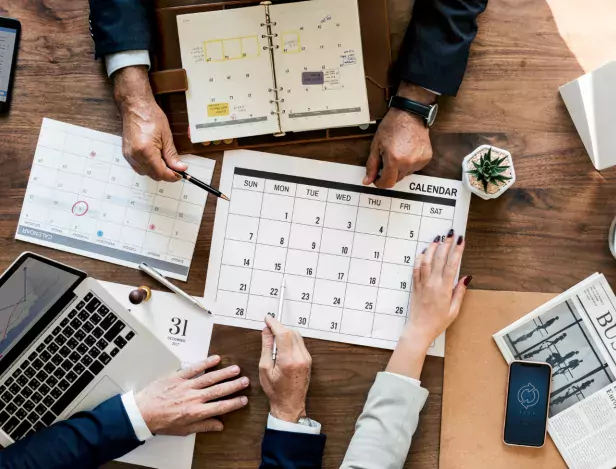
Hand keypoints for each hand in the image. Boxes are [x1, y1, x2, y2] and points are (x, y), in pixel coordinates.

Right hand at [112, 66, 187, 181]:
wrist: (135, 107)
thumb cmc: (150, 116)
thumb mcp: (166, 136)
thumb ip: (172, 155)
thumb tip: (180, 168)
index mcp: (146, 151)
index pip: (161, 172)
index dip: (173, 176)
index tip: (181, 174)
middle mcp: (135, 156)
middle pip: (153, 175)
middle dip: (166, 174)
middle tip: (177, 168)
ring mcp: (129, 156)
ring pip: (146, 173)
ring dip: (157, 171)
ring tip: (166, 162)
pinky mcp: (127, 154)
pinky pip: (139, 168)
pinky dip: (149, 168)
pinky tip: (156, 160)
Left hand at [135, 355, 249, 435]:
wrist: (142, 413)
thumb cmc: (161, 422)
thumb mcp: (183, 430)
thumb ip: (203, 426)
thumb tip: (219, 425)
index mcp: (196, 412)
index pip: (220, 407)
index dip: (234, 403)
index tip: (244, 399)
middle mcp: (194, 398)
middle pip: (219, 390)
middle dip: (234, 385)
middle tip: (245, 381)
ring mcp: (186, 386)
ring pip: (210, 378)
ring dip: (224, 373)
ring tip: (236, 369)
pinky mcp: (178, 377)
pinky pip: (194, 368)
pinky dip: (206, 363)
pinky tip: (216, 359)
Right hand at [259, 316, 311, 422]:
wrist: (290, 404)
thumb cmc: (275, 390)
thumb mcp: (265, 368)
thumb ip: (266, 347)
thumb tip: (266, 331)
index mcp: (288, 360)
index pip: (283, 333)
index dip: (274, 323)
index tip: (268, 318)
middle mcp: (300, 357)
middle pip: (291, 332)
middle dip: (279, 329)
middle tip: (268, 332)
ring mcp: (306, 358)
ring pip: (296, 336)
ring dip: (285, 334)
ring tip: (274, 343)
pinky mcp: (308, 360)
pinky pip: (300, 343)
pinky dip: (291, 340)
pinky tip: (282, 348)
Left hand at [363, 83, 435, 187]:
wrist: (410, 114)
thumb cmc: (392, 126)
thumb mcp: (376, 145)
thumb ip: (372, 165)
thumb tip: (367, 180)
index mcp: (394, 160)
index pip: (387, 183)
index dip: (380, 182)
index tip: (377, 178)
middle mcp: (408, 163)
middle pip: (396, 179)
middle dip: (389, 173)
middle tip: (386, 160)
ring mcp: (419, 161)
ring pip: (406, 174)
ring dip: (400, 168)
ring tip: (398, 153)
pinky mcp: (426, 158)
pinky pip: (415, 168)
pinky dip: (409, 163)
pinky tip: (407, 152)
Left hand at [386, 231, 470, 378]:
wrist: (419, 329)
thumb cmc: (438, 322)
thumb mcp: (454, 310)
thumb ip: (460, 292)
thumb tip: (467, 277)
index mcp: (444, 289)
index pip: (451, 265)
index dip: (457, 251)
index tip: (461, 241)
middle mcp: (432, 283)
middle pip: (439, 259)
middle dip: (446, 244)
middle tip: (451, 233)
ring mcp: (422, 283)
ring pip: (426, 261)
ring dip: (432, 248)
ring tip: (438, 238)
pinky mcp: (415, 286)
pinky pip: (416, 268)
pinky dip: (420, 258)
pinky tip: (424, 251)